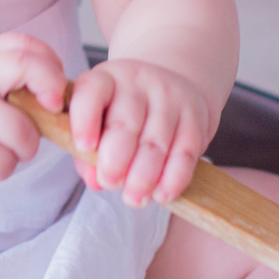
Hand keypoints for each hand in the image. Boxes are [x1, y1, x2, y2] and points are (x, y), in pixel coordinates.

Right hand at [0, 33, 68, 186]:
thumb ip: (12, 64)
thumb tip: (61, 85)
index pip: (25, 54)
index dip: (50, 74)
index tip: (54, 96)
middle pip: (31, 109)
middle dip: (44, 120)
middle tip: (35, 124)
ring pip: (24, 142)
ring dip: (19, 148)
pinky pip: (5, 165)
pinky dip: (0, 166)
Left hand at [67, 59, 212, 205]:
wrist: (168, 90)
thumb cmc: (120, 114)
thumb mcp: (97, 123)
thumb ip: (87, 154)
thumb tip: (95, 181)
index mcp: (105, 80)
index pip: (92, 92)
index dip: (85, 120)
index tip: (84, 147)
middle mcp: (137, 82)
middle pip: (126, 123)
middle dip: (115, 160)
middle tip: (110, 183)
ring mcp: (169, 96)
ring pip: (156, 143)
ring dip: (144, 178)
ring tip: (133, 198)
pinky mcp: (194, 116)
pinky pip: (185, 152)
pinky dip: (173, 179)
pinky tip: (162, 194)